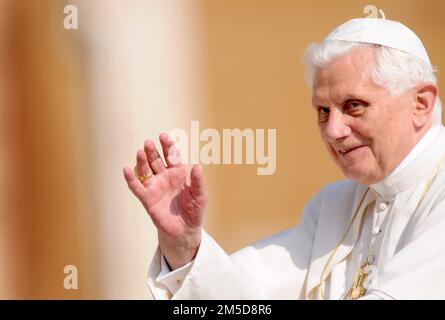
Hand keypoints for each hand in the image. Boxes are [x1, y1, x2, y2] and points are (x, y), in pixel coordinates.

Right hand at [123, 133, 207, 269]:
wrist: (185, 230)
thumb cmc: (194, 210)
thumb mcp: (200, 195)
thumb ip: (198, 181)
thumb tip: (197, 165)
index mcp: (178, 173)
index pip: (171, 156)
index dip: (168, 146)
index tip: (164, 136)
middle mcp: (164, 177)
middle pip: (156, 160)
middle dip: (153, 151)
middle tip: (149, 143)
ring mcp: (155, 187)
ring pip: (146, 171)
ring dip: (142, 162)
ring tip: (141, 152)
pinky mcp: (147, 199)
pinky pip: (137, 187)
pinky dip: (131, 179)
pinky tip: (127, 170)